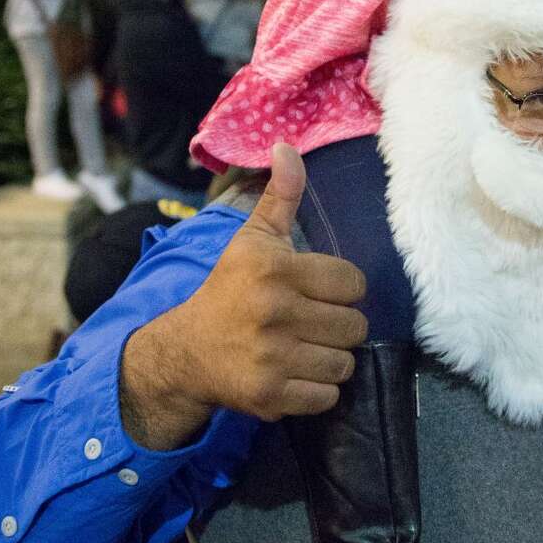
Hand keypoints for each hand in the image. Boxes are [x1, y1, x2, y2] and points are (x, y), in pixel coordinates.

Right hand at [119, 143, 366, 448]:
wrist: (187, 350)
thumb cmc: (229, 289)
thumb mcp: (252, 239)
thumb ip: (280, 196)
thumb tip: (287, 146)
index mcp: (276, 269)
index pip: (353, 283)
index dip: (341, 289)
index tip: (318, 292)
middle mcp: (275, 311)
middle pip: (355, 327)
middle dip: (339, 326)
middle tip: (312, 322)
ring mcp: (273, 357)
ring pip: (345, 364)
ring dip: (331, 358)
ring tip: (305, 347)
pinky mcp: (270, 395)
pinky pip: (327, 396)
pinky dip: (317, 389)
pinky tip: (295, 373)